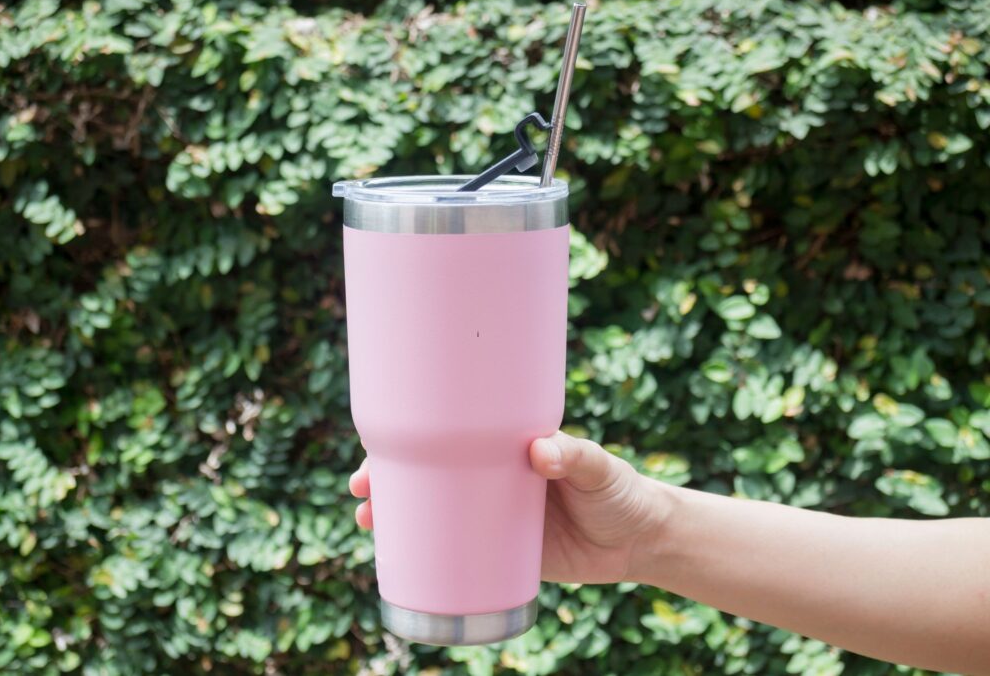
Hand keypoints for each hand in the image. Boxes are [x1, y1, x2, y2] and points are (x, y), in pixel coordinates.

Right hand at [348, 430, 662, 584]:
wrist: (643, 541)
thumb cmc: (622, 492)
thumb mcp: (601, 469)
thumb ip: (577, 456)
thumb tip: (540, 450)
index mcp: (506, 449)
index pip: (450, 438)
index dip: (410, 442)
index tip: (376, 451)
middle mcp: (492, 480)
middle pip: (430, 475)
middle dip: (389, 481)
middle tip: (361, 492)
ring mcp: (494, 519)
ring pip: (436, 517)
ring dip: (400, 519)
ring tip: (368, 524)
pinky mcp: (505, 557)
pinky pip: (458, 558)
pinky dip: (429, 560)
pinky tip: (403, 566)